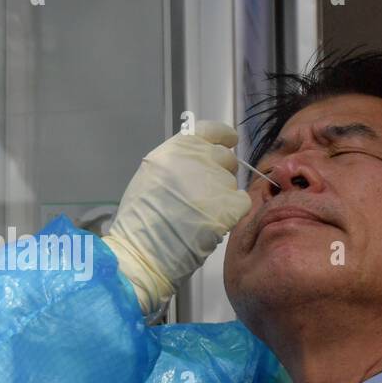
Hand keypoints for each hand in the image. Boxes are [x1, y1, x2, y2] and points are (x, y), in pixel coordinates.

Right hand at [102, 121, 251, 313]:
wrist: (142, 251)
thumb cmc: (140, 221)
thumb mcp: (152, 176)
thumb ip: (177, 163)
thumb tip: (199, 162)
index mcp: (175, 149)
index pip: (210, 131)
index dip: (223, 137)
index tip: (230, 142)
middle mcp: (197, 159)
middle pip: (226, 159)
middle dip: (222, 174)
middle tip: (208, 195)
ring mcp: (215, 182)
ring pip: (232, 184)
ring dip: (223, 198)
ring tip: (199, 216)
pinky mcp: (228, 205)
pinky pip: (241, 203)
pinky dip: (232, 214)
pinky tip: (212, 224)